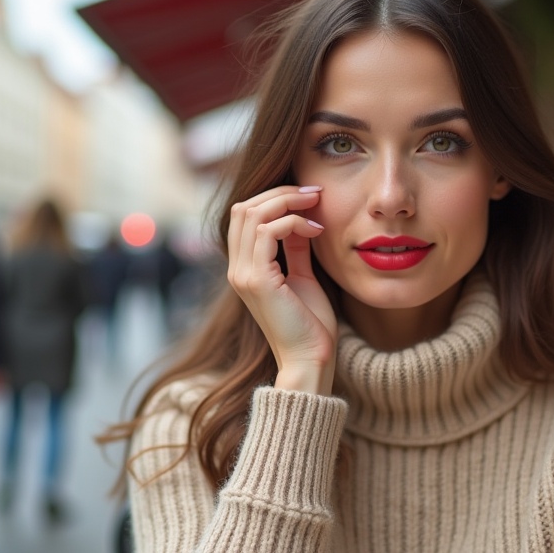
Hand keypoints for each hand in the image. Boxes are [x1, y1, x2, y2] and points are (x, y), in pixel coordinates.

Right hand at [227, 185, 336, 394]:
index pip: (244, 215)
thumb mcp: (302, 277)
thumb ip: (296, 248)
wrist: (310, 360)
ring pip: (253, 213)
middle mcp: (237, 269)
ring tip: (316, 204)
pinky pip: (268, 231)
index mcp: (244, 268)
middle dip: (280, 192)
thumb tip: (300, 219)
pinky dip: (293, 222)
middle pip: (244, 207)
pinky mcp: (258, 281)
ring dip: (288, 202)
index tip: (308, 196)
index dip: (274, 197)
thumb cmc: (310, 325)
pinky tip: (316, 231)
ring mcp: (243, 274)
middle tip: (313, 192)